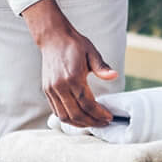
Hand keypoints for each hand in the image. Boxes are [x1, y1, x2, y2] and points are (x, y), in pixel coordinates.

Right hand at [23, 0, 117, 126]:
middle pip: (76, 114)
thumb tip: (114, 76)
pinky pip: (57, 111)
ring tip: (92, 123)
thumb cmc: (75, 45)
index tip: (109, 117)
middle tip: (103, 123)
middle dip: (92, 122)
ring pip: (65, 116)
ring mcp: (51, 89)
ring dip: (79, 124)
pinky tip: (79, 117)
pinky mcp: (47, 91)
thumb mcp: (91, 53)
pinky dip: (68, 118)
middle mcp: (60, 86)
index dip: (99, 114)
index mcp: (73, 77)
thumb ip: (102, 67)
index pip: (87, 103)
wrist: (53, 38)